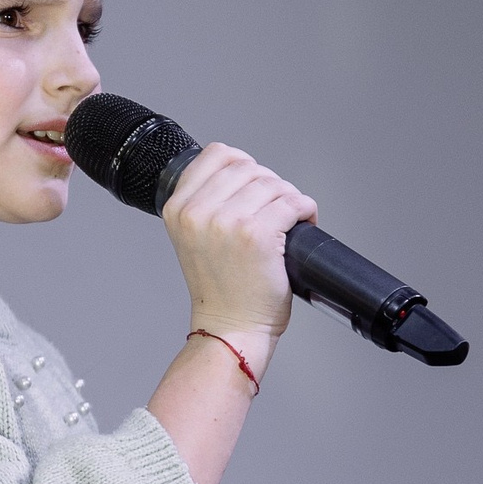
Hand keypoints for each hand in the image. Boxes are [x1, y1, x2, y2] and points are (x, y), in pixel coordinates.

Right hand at [160, 144, 316, 371]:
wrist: (229, 329)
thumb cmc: (219, 290)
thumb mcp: (192, 238)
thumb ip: (205, 203)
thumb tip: (242, 172)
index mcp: (178, 208)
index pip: (216, 154)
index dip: (243, 163)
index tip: (255, 182)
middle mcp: (198, 212)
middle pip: (249, 167)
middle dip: (270, 185)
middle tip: (276, 209)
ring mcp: (227, 222)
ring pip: (273, 183)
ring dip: (289, 198)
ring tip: (289, 220)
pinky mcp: (257, 235)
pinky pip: (293, 203)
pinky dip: (305, 210)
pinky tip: (302, 224)